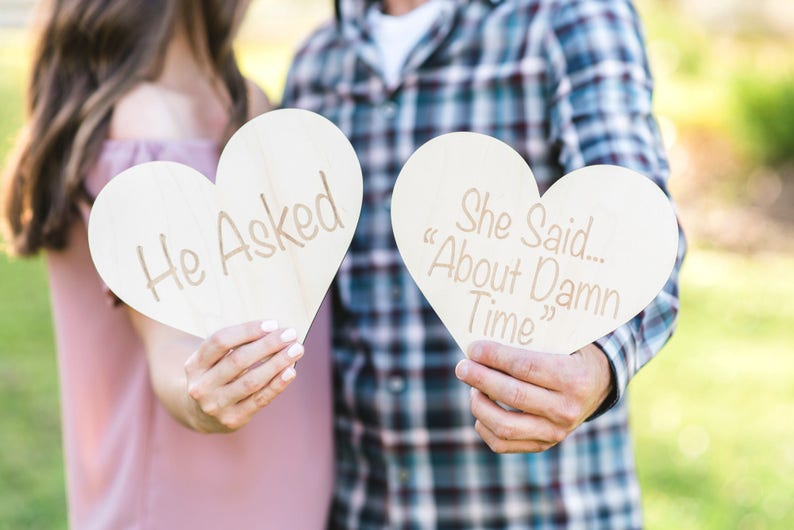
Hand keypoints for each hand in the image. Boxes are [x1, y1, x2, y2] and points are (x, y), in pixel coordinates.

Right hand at [184, 320, 302, 432]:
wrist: (201, 415)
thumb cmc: (216, 376)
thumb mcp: (213, 359)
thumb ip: (235, 345)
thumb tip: (274, 331)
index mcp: (194, 364)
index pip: (220, 341)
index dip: (247, 331)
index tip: (272, 324)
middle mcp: (201, 386)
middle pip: (238, 360)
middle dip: (268, 345)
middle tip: (290, 334)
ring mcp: (216, 405)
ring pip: (252, 381)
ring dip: (277, 363)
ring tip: (296, 350)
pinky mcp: (233, 419)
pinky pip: (260, 399)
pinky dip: (277, 384)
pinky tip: (291, 371)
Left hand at [455, 341, 612, 452]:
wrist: (599, 385)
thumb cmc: (572, 354)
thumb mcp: (565, 339)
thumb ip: (534, 337)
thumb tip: (489, 338)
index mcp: (574, 378)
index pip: (525, 367)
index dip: (495, 357)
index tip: (473, 348)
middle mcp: (566, 409)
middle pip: (512, 395)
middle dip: (480, 378)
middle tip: (462, 366)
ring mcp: (556, 431)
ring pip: (505, 425)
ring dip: (479, 404)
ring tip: (472, 387)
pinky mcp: (544, 444)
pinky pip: (504, 444)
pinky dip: (485, 428)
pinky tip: (480, 409)